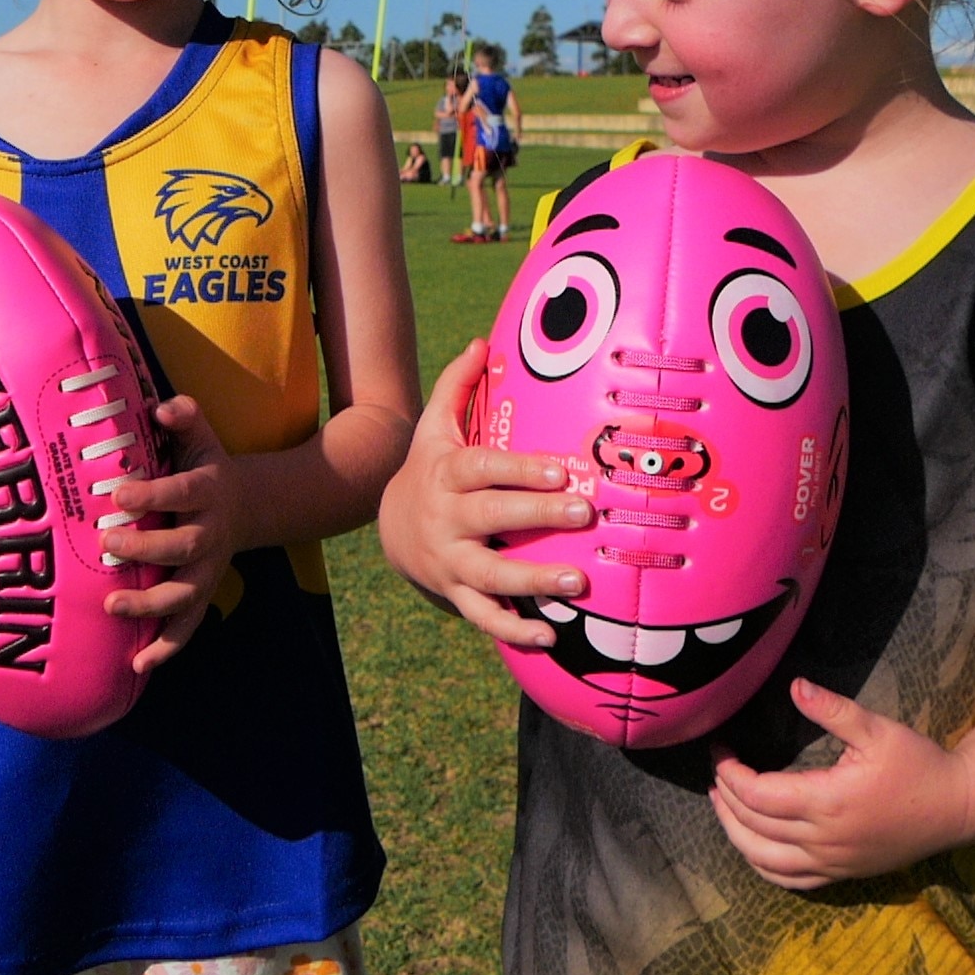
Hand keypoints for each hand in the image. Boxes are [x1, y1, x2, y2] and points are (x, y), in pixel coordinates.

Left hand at [98, 395, 245, 674]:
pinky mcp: (202, 595)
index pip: (182, 493)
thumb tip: (161, 406)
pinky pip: (187, 627)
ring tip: (112, 605)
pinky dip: (166, 647)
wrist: (248, 505)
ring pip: (184, 595)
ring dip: (150, 605)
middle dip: (146, 549)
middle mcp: (211, 534)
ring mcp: (208, 570)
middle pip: (184, 547)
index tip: (118, 496)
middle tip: (108, 544)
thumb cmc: (206, 466)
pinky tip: (138, 665)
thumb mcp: (201, 437)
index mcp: (209, 491)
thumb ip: (183, 417)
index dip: (154, 496)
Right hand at [374, 337, 591, 649]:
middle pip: (490, 517)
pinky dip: (513, 630)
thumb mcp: (434, 428)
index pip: (482, 469)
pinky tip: (551, 634)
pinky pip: (483, 617)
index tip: (559, 468)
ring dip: (533, 581)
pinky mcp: (454, 594)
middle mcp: (445, 519)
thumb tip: (481, 340)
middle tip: (584, 512)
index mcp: (446, 474)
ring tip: (579, 581)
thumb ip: (457, 386)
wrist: (391, 529)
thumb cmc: (430, 469)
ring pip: (489, 575)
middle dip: (537, 515)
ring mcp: (448, 561)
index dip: (518, 469)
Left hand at [709, 679, 972, 888]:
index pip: (757, 795)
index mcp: (828, 801)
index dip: (729, 772)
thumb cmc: (918, 764)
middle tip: (716, 769)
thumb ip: (833, 709)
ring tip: (722, 803)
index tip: (720, 747)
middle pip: (753, 826)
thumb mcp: (878, 729)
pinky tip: (751, 844)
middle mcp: (824, 839)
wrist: (958, 808)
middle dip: (725, 796)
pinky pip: (790, 881)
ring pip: (764, 860)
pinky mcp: (842, 873)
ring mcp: (832, 862)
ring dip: (734, 833)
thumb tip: (794, 686)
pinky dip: (761, 865)